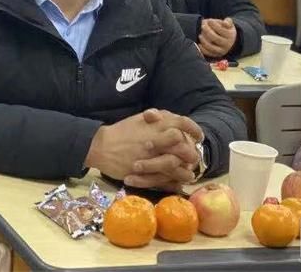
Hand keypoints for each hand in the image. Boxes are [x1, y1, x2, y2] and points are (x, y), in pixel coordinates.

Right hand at [86, 109, 202, 187]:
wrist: (101, 146)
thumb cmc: (121, 132)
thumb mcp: (140, 119)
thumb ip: (158, 118)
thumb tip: (173, 118)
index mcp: (155, 125)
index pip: (182, 123)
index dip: (194, 129)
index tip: (199, 135)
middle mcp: (156, 140)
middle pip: (183, 145)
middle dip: (191, 151)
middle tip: (195, 155)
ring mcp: (151, 157)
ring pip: (176, 164)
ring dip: (186, 169)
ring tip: (191, 172)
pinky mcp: (145, 172)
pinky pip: (164, 178)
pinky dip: (174, 181)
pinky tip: (180, 182)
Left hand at [198, 17, 236, 57]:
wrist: (229, 42)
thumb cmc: (226, 30)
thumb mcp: (230, 24)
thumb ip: (228, 21)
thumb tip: (225, 22)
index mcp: (230, 36)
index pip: (221, 30)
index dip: (214, 25)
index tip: (209, 20)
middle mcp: (227, 44)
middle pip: (216, 38)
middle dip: (208, 31)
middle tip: (203, 26)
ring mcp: (221, 51)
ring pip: (212, 47)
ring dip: (204, 41)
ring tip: (200, 35)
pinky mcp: (216, 55)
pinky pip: (208, 53)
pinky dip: (203, 49)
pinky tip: (199, 43)